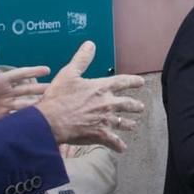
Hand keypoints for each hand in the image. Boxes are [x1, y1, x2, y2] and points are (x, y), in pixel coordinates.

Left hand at [0, 43, 51, 125]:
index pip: (20, 74)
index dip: (33, 71)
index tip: (48, 69)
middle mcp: (3, 92)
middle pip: (26, 89)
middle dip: (41, 89)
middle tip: (56, 89)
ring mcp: (1, 105)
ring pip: (23, 103)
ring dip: (36, 104)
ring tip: (50, 105)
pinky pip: (13, 117)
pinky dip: (24, 118)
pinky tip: (34, 120)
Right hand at [29, 41, 147, 150]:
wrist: (52, 120)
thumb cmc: (59, 96)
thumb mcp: (69, 73)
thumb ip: (81, 59)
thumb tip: (90, 44)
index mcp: (102, 87)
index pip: (123, 82)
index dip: (133, 81)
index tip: (141, 82)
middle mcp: (108, 103)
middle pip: (127, 104)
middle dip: (135, 106)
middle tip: (140, 107)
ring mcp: (105, 120)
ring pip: (123, 123)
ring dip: (129, 124)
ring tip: (134, 125)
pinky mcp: (100, 134)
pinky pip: (113, 141)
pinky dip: (118, 145)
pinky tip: (122, 148)